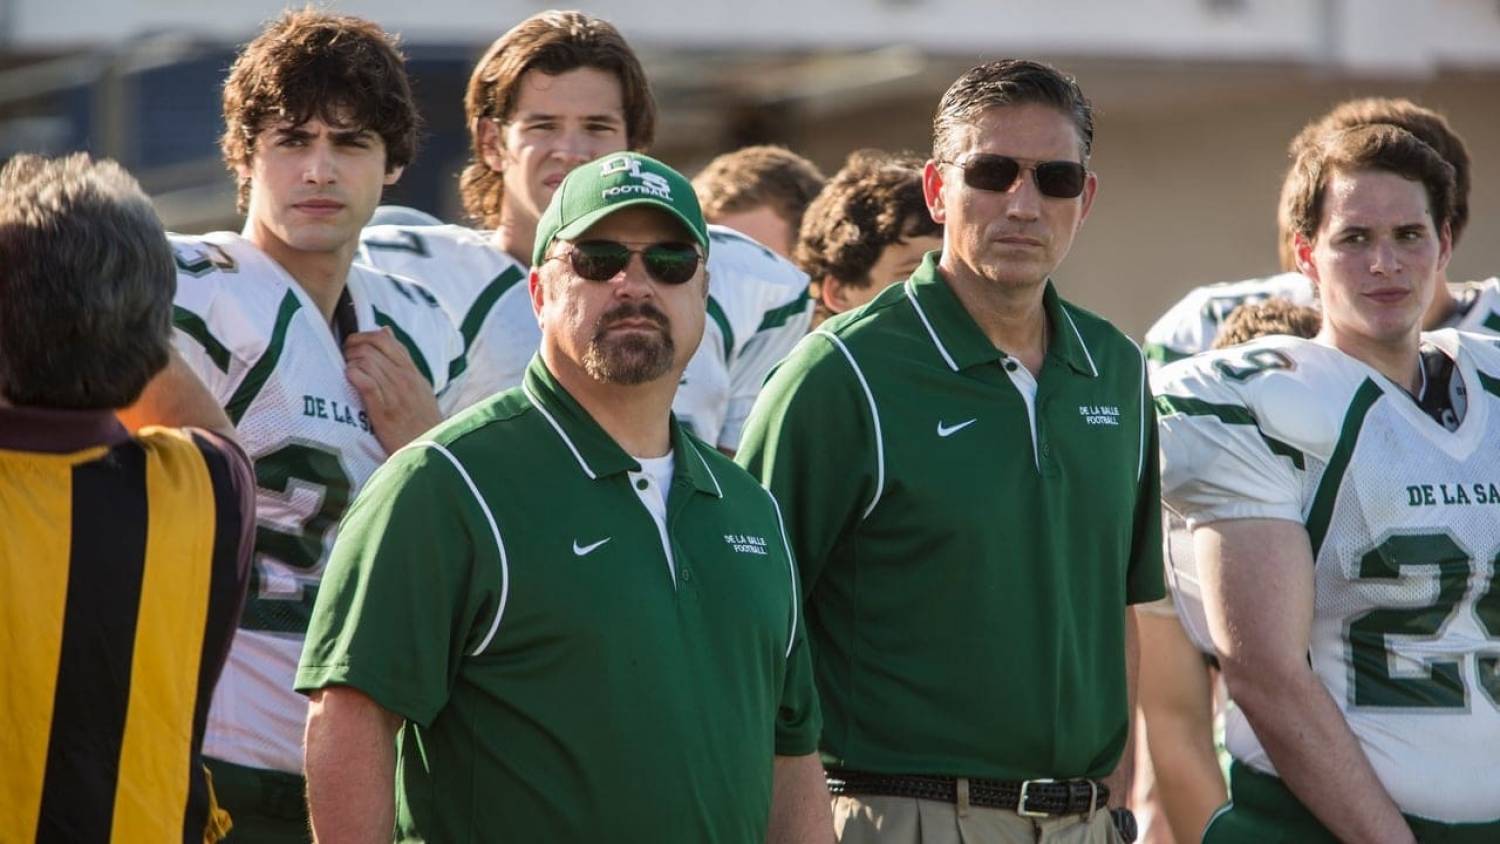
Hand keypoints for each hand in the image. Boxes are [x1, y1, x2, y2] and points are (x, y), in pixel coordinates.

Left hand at [344, 327, 441, 454]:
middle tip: (345, 358)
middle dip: (352, 348)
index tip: (353, 345)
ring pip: (367, 362)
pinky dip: (354, 376)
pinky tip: (350, 379)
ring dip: (351, 363)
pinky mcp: (383, 411)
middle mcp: (404, 379)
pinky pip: (366, 382)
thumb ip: (401, 360)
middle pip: (372, 347)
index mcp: (412, 372)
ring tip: (348, 372)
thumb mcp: (418, 386)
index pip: (386, 340)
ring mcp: (395, 394)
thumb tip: (385, 331)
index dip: (363, 337)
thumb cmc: (421, 421)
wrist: (431, 451)